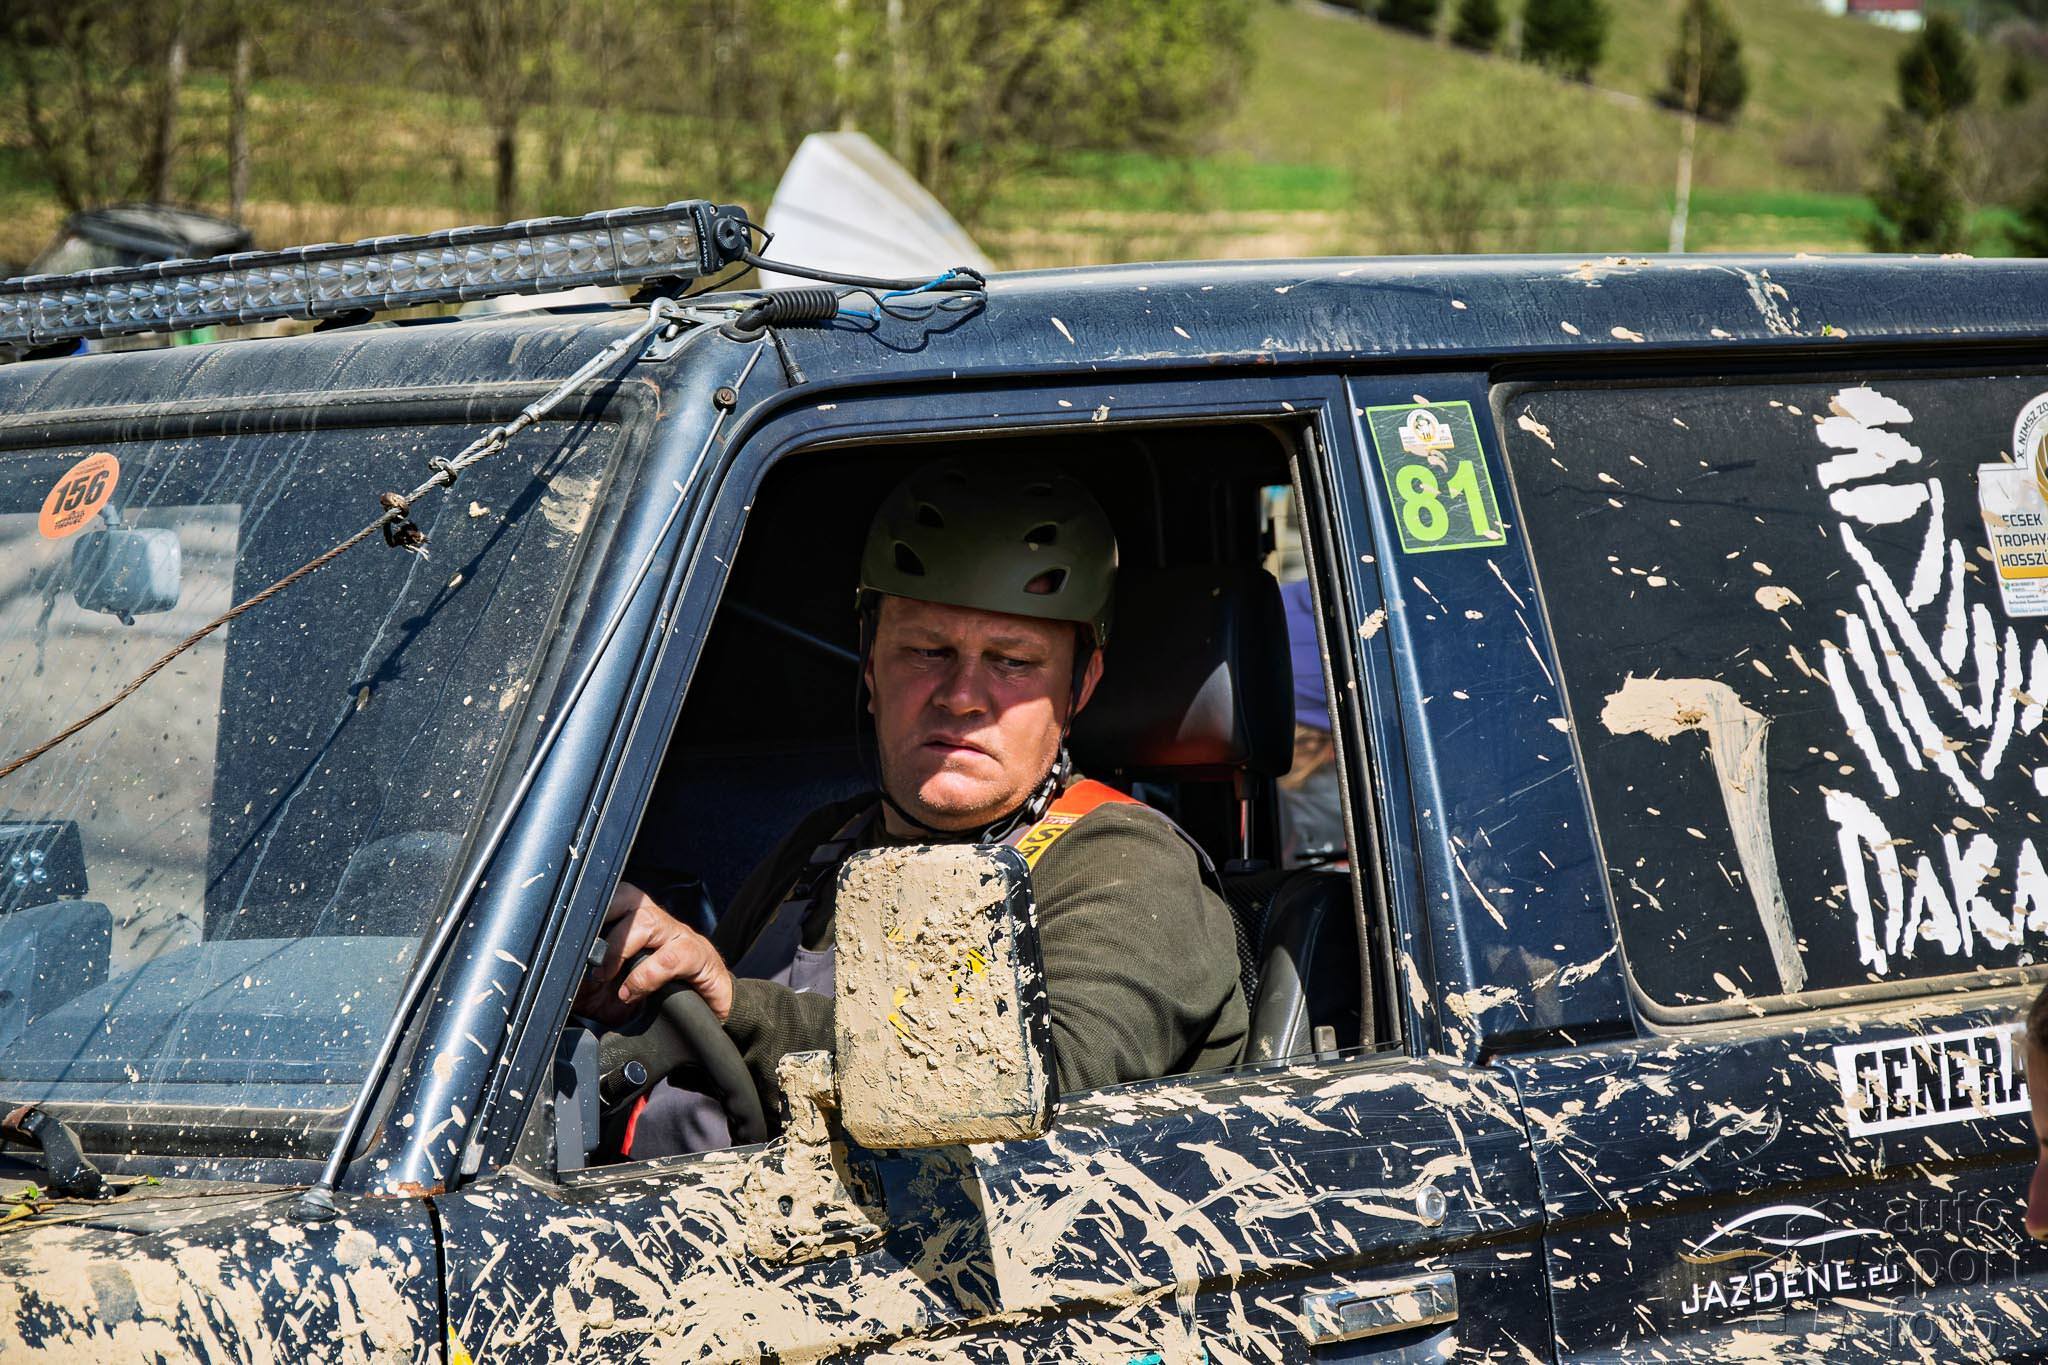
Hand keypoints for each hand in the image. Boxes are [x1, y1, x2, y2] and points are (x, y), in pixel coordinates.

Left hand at [573, 880, 734, 1025]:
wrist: (708, 1015)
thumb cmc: (660, 997)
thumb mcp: (615, 989)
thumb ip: (590, 980)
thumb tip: (557, 980)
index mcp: (637, 923)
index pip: (612, 897)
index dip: (590, 907)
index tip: (567, 930)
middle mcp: (658, 922)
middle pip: (628, 897)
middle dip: (603, 919)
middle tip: (588, 956)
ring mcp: (679, 935)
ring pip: (646, 920)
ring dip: (620, 949)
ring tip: (607, 976)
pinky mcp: (698, 956)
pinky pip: (669, 957)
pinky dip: (645, 976)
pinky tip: (633, 993)